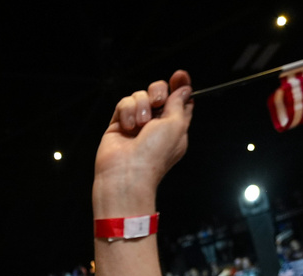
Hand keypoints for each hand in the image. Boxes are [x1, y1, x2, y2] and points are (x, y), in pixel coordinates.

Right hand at [92, 71, 193, 216]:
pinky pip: (123, 103)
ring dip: (141, 106)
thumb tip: (184, 89)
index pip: (180, 100)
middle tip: (157, 102)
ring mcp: (136, 123)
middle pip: (159, 92)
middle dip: (158, 92)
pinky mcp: (119, 123)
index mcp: (174, 127)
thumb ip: (179, 103)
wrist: (127, 172)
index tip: (180, 75)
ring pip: (140, 96)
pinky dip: (126, 112)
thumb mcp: (176, 125)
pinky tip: (127, 127)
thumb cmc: (154, 154)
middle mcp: (155, 124)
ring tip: (139, 125)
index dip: (180, 86)